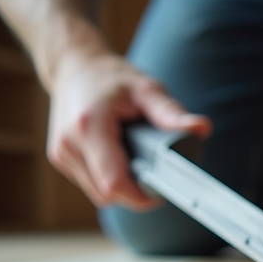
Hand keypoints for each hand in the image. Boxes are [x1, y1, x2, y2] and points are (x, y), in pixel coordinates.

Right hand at [46, 52, 211, 209]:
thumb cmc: (111, 76)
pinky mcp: (60, 158)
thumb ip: (171, 112)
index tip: (161, 192)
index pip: (114, 184)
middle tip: (155, 174)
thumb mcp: (146, 89)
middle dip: (135, 192)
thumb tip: (202, 128)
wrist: (73, 65)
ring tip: (136, 161)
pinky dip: (108, 179)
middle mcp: (70, 144)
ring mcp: (61, 153)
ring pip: (99, 195)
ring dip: (121, 187)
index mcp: (89, 127)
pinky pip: (90, 185)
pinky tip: (119, 159)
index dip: (141, 196)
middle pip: (108, 194)